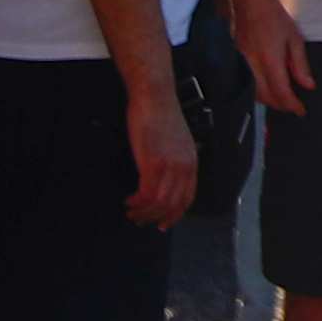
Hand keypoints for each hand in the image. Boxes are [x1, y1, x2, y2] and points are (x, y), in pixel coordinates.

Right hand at [123, 77, 199, 229]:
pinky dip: (137, 201)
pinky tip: (129, 200)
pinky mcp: (153, 163)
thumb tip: (166, 179)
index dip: (175, 215)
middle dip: (155, 217)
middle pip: (173, 205)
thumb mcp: (177, 141)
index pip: (188, 198)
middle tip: (140, 220)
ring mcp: (170, 166)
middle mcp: (185, 167)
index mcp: (192, 162)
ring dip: (143, 212)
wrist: (154, 97)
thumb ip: (175, 160)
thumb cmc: (161, 115)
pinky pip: (147, 193)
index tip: (163, 224)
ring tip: (131, 211)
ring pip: (159, 203)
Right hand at [235, 0, 315, 115]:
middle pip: (267, 98)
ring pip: (255, 94)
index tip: (301, 110)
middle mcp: (252, 66)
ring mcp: (242, 65)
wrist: (251, 4)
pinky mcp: (237, 63)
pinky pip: (248, 85)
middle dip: (282, 105)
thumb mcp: (295, 40)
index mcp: (269, 60)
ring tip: (285, 99)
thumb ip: (300, 65)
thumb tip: (308, 86)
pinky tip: (270, 88)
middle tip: (296, 106)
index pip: (281, 92)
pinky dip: (260, 92)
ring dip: (270, 100)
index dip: (292, 105)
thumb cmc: (274, 18)